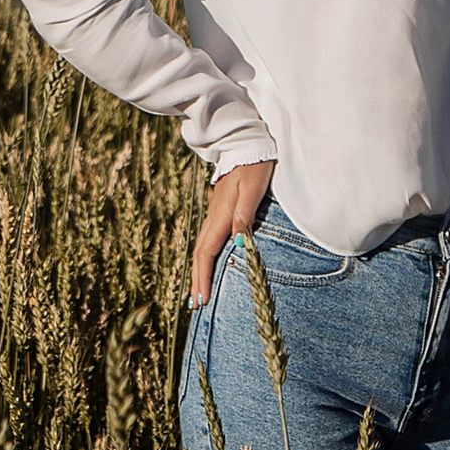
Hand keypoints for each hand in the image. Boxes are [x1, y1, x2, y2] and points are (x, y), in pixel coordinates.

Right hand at [189, 159, 276, 309]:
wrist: (246, 143)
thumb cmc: (254, 166)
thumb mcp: (253, 189)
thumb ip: (245, 215)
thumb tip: (238, 243)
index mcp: (221, 216)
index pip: (206, 253)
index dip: (203, 278)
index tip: (201, 300)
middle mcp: (214, 218)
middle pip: (200, 255)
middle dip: (197, 281)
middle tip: (195, 306)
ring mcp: (215, 214)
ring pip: (202, 248)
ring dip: (199, 271)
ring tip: (198, 291)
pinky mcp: (220, 211)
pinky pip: (208, 240)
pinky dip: (205, 258)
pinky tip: (208, 263)